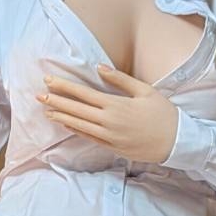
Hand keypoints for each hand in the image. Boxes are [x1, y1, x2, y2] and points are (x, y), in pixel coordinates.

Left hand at [35, 65, 179, 163]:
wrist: (176, 142)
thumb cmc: (163, 114)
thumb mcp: (145, 91)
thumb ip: (120, 79)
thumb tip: (100, 68)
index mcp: (116, 105)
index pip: (83, 94)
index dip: (64, 87)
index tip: (49, 80)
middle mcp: (109, 122)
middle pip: (76, 110)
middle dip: (56, 101)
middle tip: (39, 95)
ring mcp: (110, 137)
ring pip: (79, 125)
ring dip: (62, 117)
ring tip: (46, 110)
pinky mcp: (113, 147)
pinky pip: (89, 138)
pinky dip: (75, 130)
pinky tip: (65, 124)